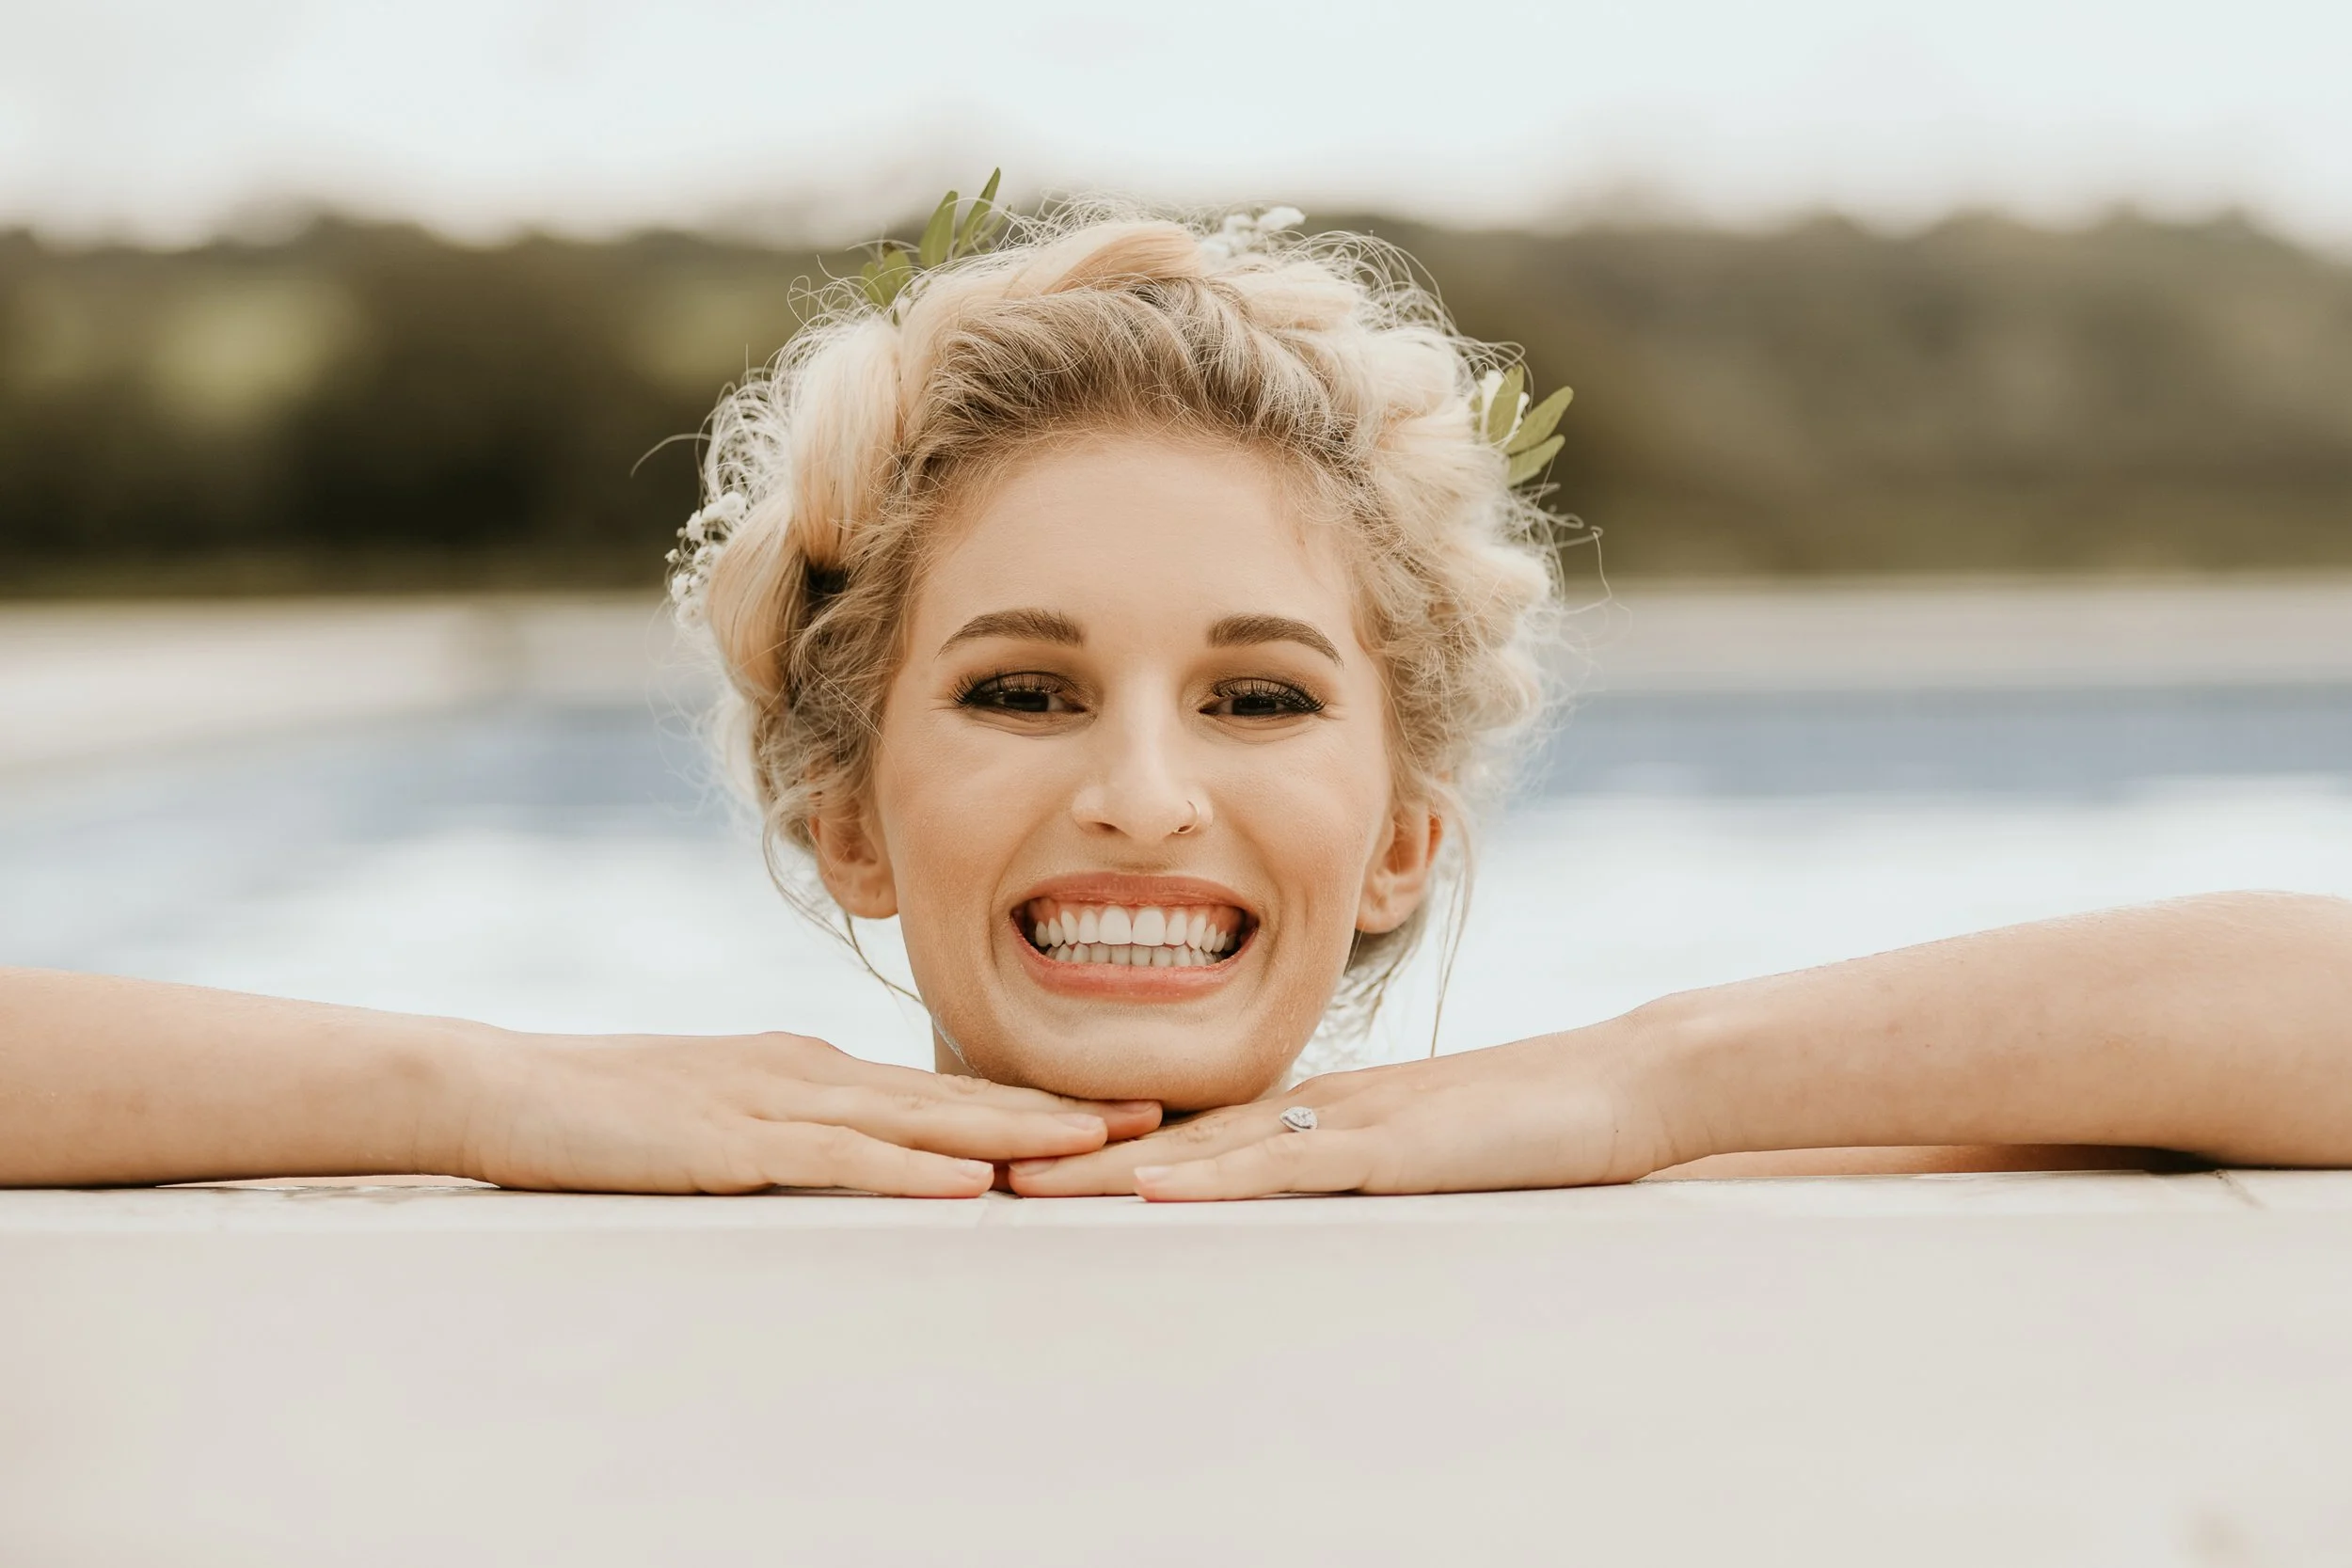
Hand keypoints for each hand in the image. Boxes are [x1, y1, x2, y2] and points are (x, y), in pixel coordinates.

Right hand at [452, 1030, 1160, 1196]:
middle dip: (1055, 1110)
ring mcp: (773, 1102)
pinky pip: (837, 1159)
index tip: (1113, 1113)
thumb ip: (799, 1127)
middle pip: (954, 1096)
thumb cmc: (614, 1109)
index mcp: (814, 1068)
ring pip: (916, 1121)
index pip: (942, 1089)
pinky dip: (909, 1170)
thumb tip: (870, 1150)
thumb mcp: (727, 1110)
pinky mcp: (731, 1142)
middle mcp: (811, 1073)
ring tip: (1094, 1145)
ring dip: (1011, 1132)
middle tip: (1148, 1118)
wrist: (508, 1087)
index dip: (1032, 1101)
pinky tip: (967, 1180)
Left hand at [1005, 1026, 1678, 1200]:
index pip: (1194, 1126)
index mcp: (1322, 1108)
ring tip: (1026, 1179)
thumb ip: (1363, 1168)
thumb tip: (1301, 1196)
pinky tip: (1150, 1186)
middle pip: (1176, 1130)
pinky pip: (1286, 1165)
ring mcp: (1352, 1122)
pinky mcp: (1393, 1149)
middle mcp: (1318, 1105)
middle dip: (1077, 1148)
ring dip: (1112, 1165)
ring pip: (1207, 1145)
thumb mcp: (1429, 1154)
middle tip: (984, 1164)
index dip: (1108, 1139)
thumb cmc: (1536, 1127)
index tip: (1026, 1154)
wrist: (1623, 1086)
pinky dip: (1212, 1177)